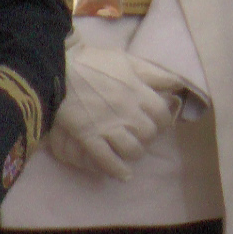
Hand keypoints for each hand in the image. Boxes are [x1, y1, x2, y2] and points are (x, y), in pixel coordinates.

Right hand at [46, 43, 176, 179]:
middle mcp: (126, 111)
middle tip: (138, 134)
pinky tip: (122, 174)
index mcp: (137, 91)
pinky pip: (107, 160)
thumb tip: (177, 83)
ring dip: (133, 152)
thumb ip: (152, 72)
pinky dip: (117, 170)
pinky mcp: (88, 135)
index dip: (162, 120)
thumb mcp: (125, 59)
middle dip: (146, 136)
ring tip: (128, 150)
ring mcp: (107, 125)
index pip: (162, 114)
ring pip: (132, 150)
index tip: (155, 121)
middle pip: (149, 134)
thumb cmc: (91, 61)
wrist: (55, 65)